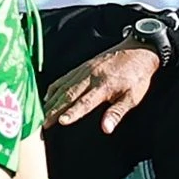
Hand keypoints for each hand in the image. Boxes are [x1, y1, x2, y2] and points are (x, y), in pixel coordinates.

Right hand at [42, 40, 161, 133]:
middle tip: (42, 124)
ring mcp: (84, 70)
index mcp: (104, 86)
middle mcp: (90, 77)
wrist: (138, 50)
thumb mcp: (133, 96)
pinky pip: (64, 78)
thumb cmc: (137, 76)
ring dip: (50, 101)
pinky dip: (54, 88)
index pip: (85, 102)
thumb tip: (106, 128)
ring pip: (63, 87)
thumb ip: (117, 112)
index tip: (59, 122)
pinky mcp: (82, 66)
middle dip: (53, 111)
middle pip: (68, 95)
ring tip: (40, 114)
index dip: (72, 112)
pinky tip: (47, 97)